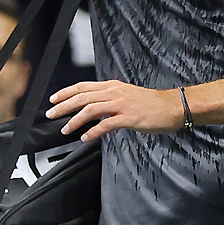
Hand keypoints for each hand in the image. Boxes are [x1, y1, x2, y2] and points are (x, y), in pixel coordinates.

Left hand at [46, 80, 184, 142]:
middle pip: (82, 97)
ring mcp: (122, 104)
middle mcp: (114, 92)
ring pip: (90, 109)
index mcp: (113, 86)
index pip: (83, 86)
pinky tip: (85, 138)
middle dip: (63, 106)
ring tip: (65, 130)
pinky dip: (93, 132)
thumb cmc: (151, 104)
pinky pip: (106, 125)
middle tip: (50, 115)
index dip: (65, 92)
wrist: (173, 107)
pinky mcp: (129, 118)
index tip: (52, 99)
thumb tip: (92, 106)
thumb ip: (110, 98)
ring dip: (75, 120)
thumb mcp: (126, 95)